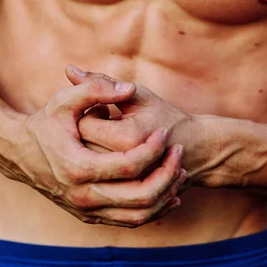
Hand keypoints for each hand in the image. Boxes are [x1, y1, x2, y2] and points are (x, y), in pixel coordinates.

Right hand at [7, 76, 186, 227]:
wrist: (19, 155)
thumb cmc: (44, 124)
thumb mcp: (64, 100)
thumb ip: (95, 87)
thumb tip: (128, 87)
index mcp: (78, 167)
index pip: (130, 165)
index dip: (154, 149)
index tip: (165, 132)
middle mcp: (82, 195)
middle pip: (141, 196)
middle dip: (168, 174)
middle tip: (179, 153)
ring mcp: (86, 210)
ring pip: (139, 215)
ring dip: (165, 195)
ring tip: (179, 171)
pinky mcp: (90, 217)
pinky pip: (130, 221)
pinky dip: (153, 209)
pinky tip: (167, 191)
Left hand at [66, 66, 204, 185]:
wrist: (197, 151)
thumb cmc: (166, 117)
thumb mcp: (138, 95)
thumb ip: (102, 83)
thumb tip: (69, 69)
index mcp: (127, 137)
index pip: (84, 123)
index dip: (90, 112)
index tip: (104, 111)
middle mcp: (125, 164)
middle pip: (82, 147)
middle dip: (88, 133)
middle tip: (104, 126)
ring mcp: (126, 185)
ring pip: (88, 168)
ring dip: (91, 152)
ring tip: (108, 143)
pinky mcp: (126, 198)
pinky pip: (99, 184)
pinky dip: (98, 171)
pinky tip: (111, 161)